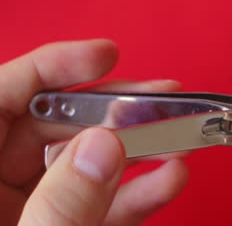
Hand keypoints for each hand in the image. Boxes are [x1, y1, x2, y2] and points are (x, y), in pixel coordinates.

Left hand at [0, 40, 187, 224]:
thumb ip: (60, 204)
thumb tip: (104, 146)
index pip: (5, 97)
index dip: (54, 66)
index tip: (108, 55)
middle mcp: (3, 186)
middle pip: (59, 126)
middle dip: (116, 112)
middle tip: (162, 100)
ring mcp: (40, 209)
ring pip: (89, 163)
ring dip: (140, 150)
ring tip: (181, 135)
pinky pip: (105, 204)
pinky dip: (139, 192)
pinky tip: (171, 177)